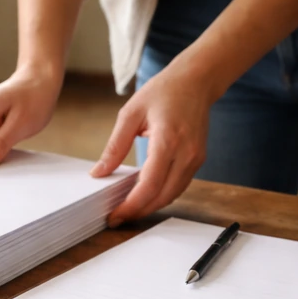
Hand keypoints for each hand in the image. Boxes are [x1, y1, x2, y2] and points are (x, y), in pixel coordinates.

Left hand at [90, 60, 214, 224]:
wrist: (196, 82)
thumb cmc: (163, 92)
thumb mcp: (130, 114)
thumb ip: (115, 146)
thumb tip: (99, 172)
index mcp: (168, 140)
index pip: (150, 185)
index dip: (132, 205)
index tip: (115, 214)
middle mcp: (186, 153)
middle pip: (162, 196)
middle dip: (139, 211)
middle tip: (117, 217)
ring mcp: (196, 159)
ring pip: (172, 195)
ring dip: (150, 206)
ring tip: (128, 209)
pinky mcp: (198, 160)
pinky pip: (179, 186)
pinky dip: (162, 195)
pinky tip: (145, 195)